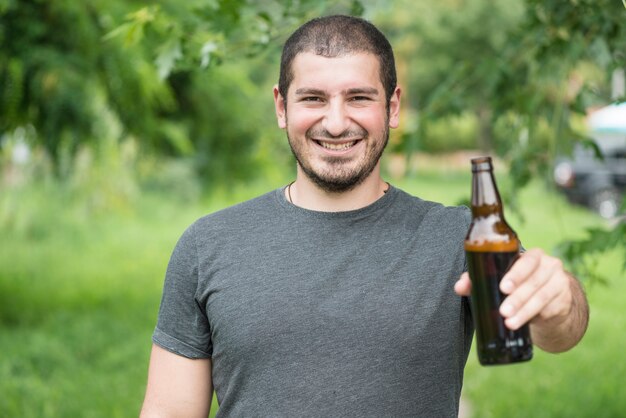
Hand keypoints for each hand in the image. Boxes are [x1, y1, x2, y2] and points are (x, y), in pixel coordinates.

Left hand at [454, 248, 572, 329]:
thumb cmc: (520, 284)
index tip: (503, 287)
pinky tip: (521, 324)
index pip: (527, 260)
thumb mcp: (503, 279)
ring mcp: (559, 282)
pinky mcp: (563, 300)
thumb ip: (480, 279)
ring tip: (509, 321)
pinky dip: (533, 317)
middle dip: (517, 298)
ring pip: (540, 297)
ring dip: (523, 311)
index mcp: (532, 256)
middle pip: (533, 281)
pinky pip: (548, 309)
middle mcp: (549, 265)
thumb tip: (459, 286)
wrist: (551, 300)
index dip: (516, 274)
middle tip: (503, 310)